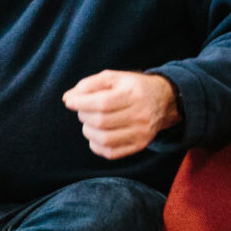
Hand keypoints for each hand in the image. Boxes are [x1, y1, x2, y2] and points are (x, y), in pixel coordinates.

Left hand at [61, 70, 179, 159]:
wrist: (163, 100)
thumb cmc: (132, 87)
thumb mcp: (113, 78)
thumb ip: (88, 85)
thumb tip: (67, 98)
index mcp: (134, 94)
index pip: (102, 103)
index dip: (81, 103)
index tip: (70, 102)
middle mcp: (140, 115)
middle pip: (101, 121)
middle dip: (84, 116)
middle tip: (83, 110)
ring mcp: (141, 133)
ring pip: (104, 139)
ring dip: (88, 131)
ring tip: (90, 122)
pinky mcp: (139, 145)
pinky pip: (111, 153)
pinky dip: (96, 145)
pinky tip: (96, 134)